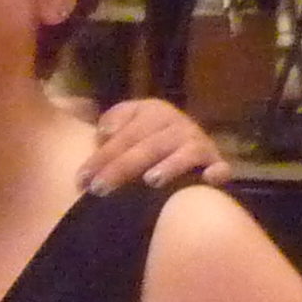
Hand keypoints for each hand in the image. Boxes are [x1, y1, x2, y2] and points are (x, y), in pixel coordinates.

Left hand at [80, 97, 230, 193]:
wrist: (185, 141)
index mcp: (155, 111)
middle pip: (149, 146)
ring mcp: (199, 143)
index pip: (125, 134)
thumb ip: (114, 121)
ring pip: (184, 153)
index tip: (82, 178)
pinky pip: (220, 168)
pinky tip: (206, 181)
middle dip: (122, 168)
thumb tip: (104, 131)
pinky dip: (216, 173)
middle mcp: (179, 124)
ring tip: (151, 180)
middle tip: (99, 189)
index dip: (102, 156)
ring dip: (170, 166)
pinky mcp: (216, 162)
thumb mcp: (129, 121)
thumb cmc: (146, 137)